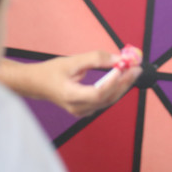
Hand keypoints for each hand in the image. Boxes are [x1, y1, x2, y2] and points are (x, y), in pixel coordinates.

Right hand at [0, 51, 141, 117]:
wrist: (36, 84)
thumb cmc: (51, 72)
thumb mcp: (71, 61)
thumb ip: (95, 59)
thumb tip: (117, 59)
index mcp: (70, 96)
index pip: (98, 93)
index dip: (113, 82)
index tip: (123, 67)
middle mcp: (77, 108)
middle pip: (107, 98)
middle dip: (124, 82)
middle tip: (135, 67)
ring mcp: (82, 112)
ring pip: (108, 100)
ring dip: (122, 85)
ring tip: (132, 70)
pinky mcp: (85, 110)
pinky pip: (104, 101)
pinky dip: (114, 89)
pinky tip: (121, 78)